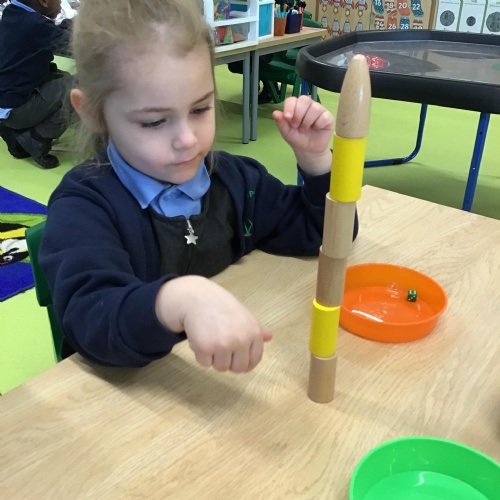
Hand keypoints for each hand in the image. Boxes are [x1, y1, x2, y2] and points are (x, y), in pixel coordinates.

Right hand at [155, 276, 271, 372]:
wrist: (197, 296)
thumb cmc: (220, 305)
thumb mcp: (243, 315)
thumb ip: (255, 330)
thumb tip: (269, 337)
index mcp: (254, 332)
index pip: (254, 360)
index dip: (245, 363)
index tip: (236, 359)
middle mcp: (241, 340)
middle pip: (238, 368)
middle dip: (229, 362)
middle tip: (220, 348)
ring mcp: (223, 344)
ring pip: (221, 368)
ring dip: (214, 358)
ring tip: (210, 338)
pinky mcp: (205, 348)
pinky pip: (205, 363)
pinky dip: (200, 354)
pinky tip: (200, 337)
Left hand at [273, 96, 333, 175]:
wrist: (308, 150)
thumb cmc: (297, 138)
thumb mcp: (287, 133)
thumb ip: (281, 123)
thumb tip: (275, 112)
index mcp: (296, 107)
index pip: (292, 99)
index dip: (290, 107)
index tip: (287, 118)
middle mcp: (308, 105)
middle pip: (304, 100)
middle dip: (299, 114)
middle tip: (296, 126)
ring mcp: (319, 110)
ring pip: (315, 108)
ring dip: (308, 121)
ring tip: (305, 129)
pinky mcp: (328, 117)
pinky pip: (324, 116)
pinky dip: (318, 124)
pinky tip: (316, 129)